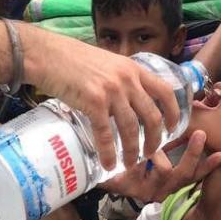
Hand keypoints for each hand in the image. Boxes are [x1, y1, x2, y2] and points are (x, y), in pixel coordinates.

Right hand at [23, 27, 180, 170]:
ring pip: (131, 128)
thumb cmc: (73, 60)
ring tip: (129, 163)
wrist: (47, 55)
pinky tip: (109, 164)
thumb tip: (127, 102)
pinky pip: (106, 133)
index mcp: (133, 69)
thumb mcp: (108, 64)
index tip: (172, 129)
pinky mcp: (94, 102)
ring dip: (132, 151)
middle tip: (151, 153)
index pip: (165, 92)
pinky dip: (108, 152)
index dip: (173, 113)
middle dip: (154, 140)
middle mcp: (127, 80)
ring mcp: (112, 91)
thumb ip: (121, 79)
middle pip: (151, 116)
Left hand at [100, 130, 220, 203]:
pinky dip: (144, 157)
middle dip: (193, 155)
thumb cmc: (126, 157)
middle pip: (184, 176)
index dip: (207, 166)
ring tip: (154, 139)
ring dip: (165, 153)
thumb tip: (183, 119)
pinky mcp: (130, 188)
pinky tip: (141, 150)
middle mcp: (160, 190)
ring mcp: (146, 192)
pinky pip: (141, 170)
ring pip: (167, 172)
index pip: (193, 175)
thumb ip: (167, 142)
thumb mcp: (150, 150)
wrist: (94, 167)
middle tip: (200, 134)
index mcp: (166, 183)